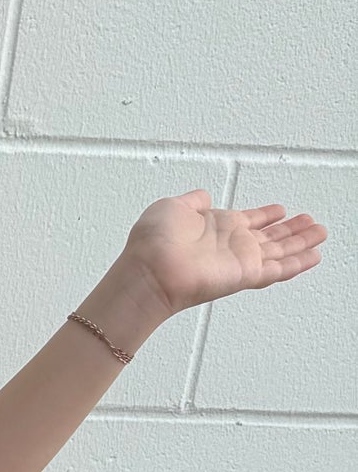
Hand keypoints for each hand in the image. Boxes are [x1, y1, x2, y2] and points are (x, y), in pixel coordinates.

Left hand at [122, 189, 325, 315]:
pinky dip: (298, 264)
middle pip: (269, 238)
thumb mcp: (172, 207)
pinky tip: (314, 257)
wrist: (149, 270)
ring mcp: (239, 261)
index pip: (248, 221)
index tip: (281, 210)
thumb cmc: (152, 242)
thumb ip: (193, 201)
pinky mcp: (245, 275)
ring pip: (280, 252)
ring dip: (302, 243)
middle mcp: (230, 246)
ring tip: (321, 234)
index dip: (266, 216)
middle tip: (312, 222)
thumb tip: (204, 196)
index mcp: (216, 228)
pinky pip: (278, 270)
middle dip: (291, 231)